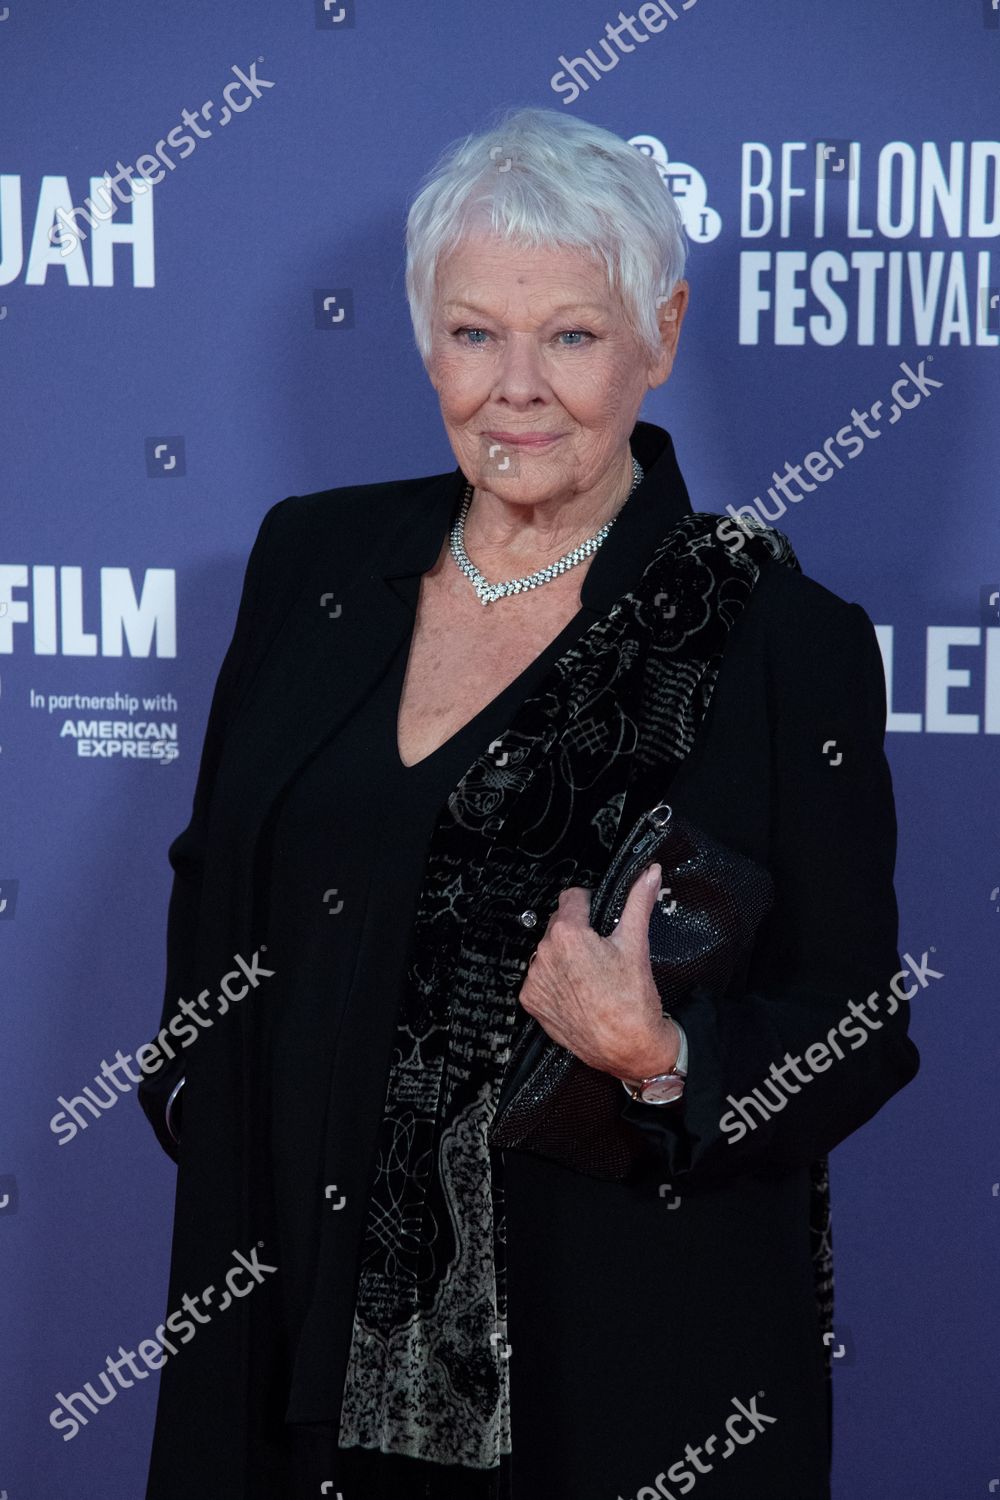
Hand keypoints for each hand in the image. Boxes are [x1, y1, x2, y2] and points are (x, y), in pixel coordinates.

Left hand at [517, 863, 681, 1080]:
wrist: (628, 1046)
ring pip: (549, 950)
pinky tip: (577, 989)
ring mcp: (536, 979)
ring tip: (590, 974)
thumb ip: (639, 901)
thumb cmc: (632, 1001)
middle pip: (559, 924)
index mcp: (568, 934)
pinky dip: (555, 980)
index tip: (599, 917)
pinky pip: (540, 977)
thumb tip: (649, 874)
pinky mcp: (532, 1000)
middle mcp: (545, 954)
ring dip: (565, 956)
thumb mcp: (636, 943)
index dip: (590, 904)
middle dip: (578, 932)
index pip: (572, 897)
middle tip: (600, 951)